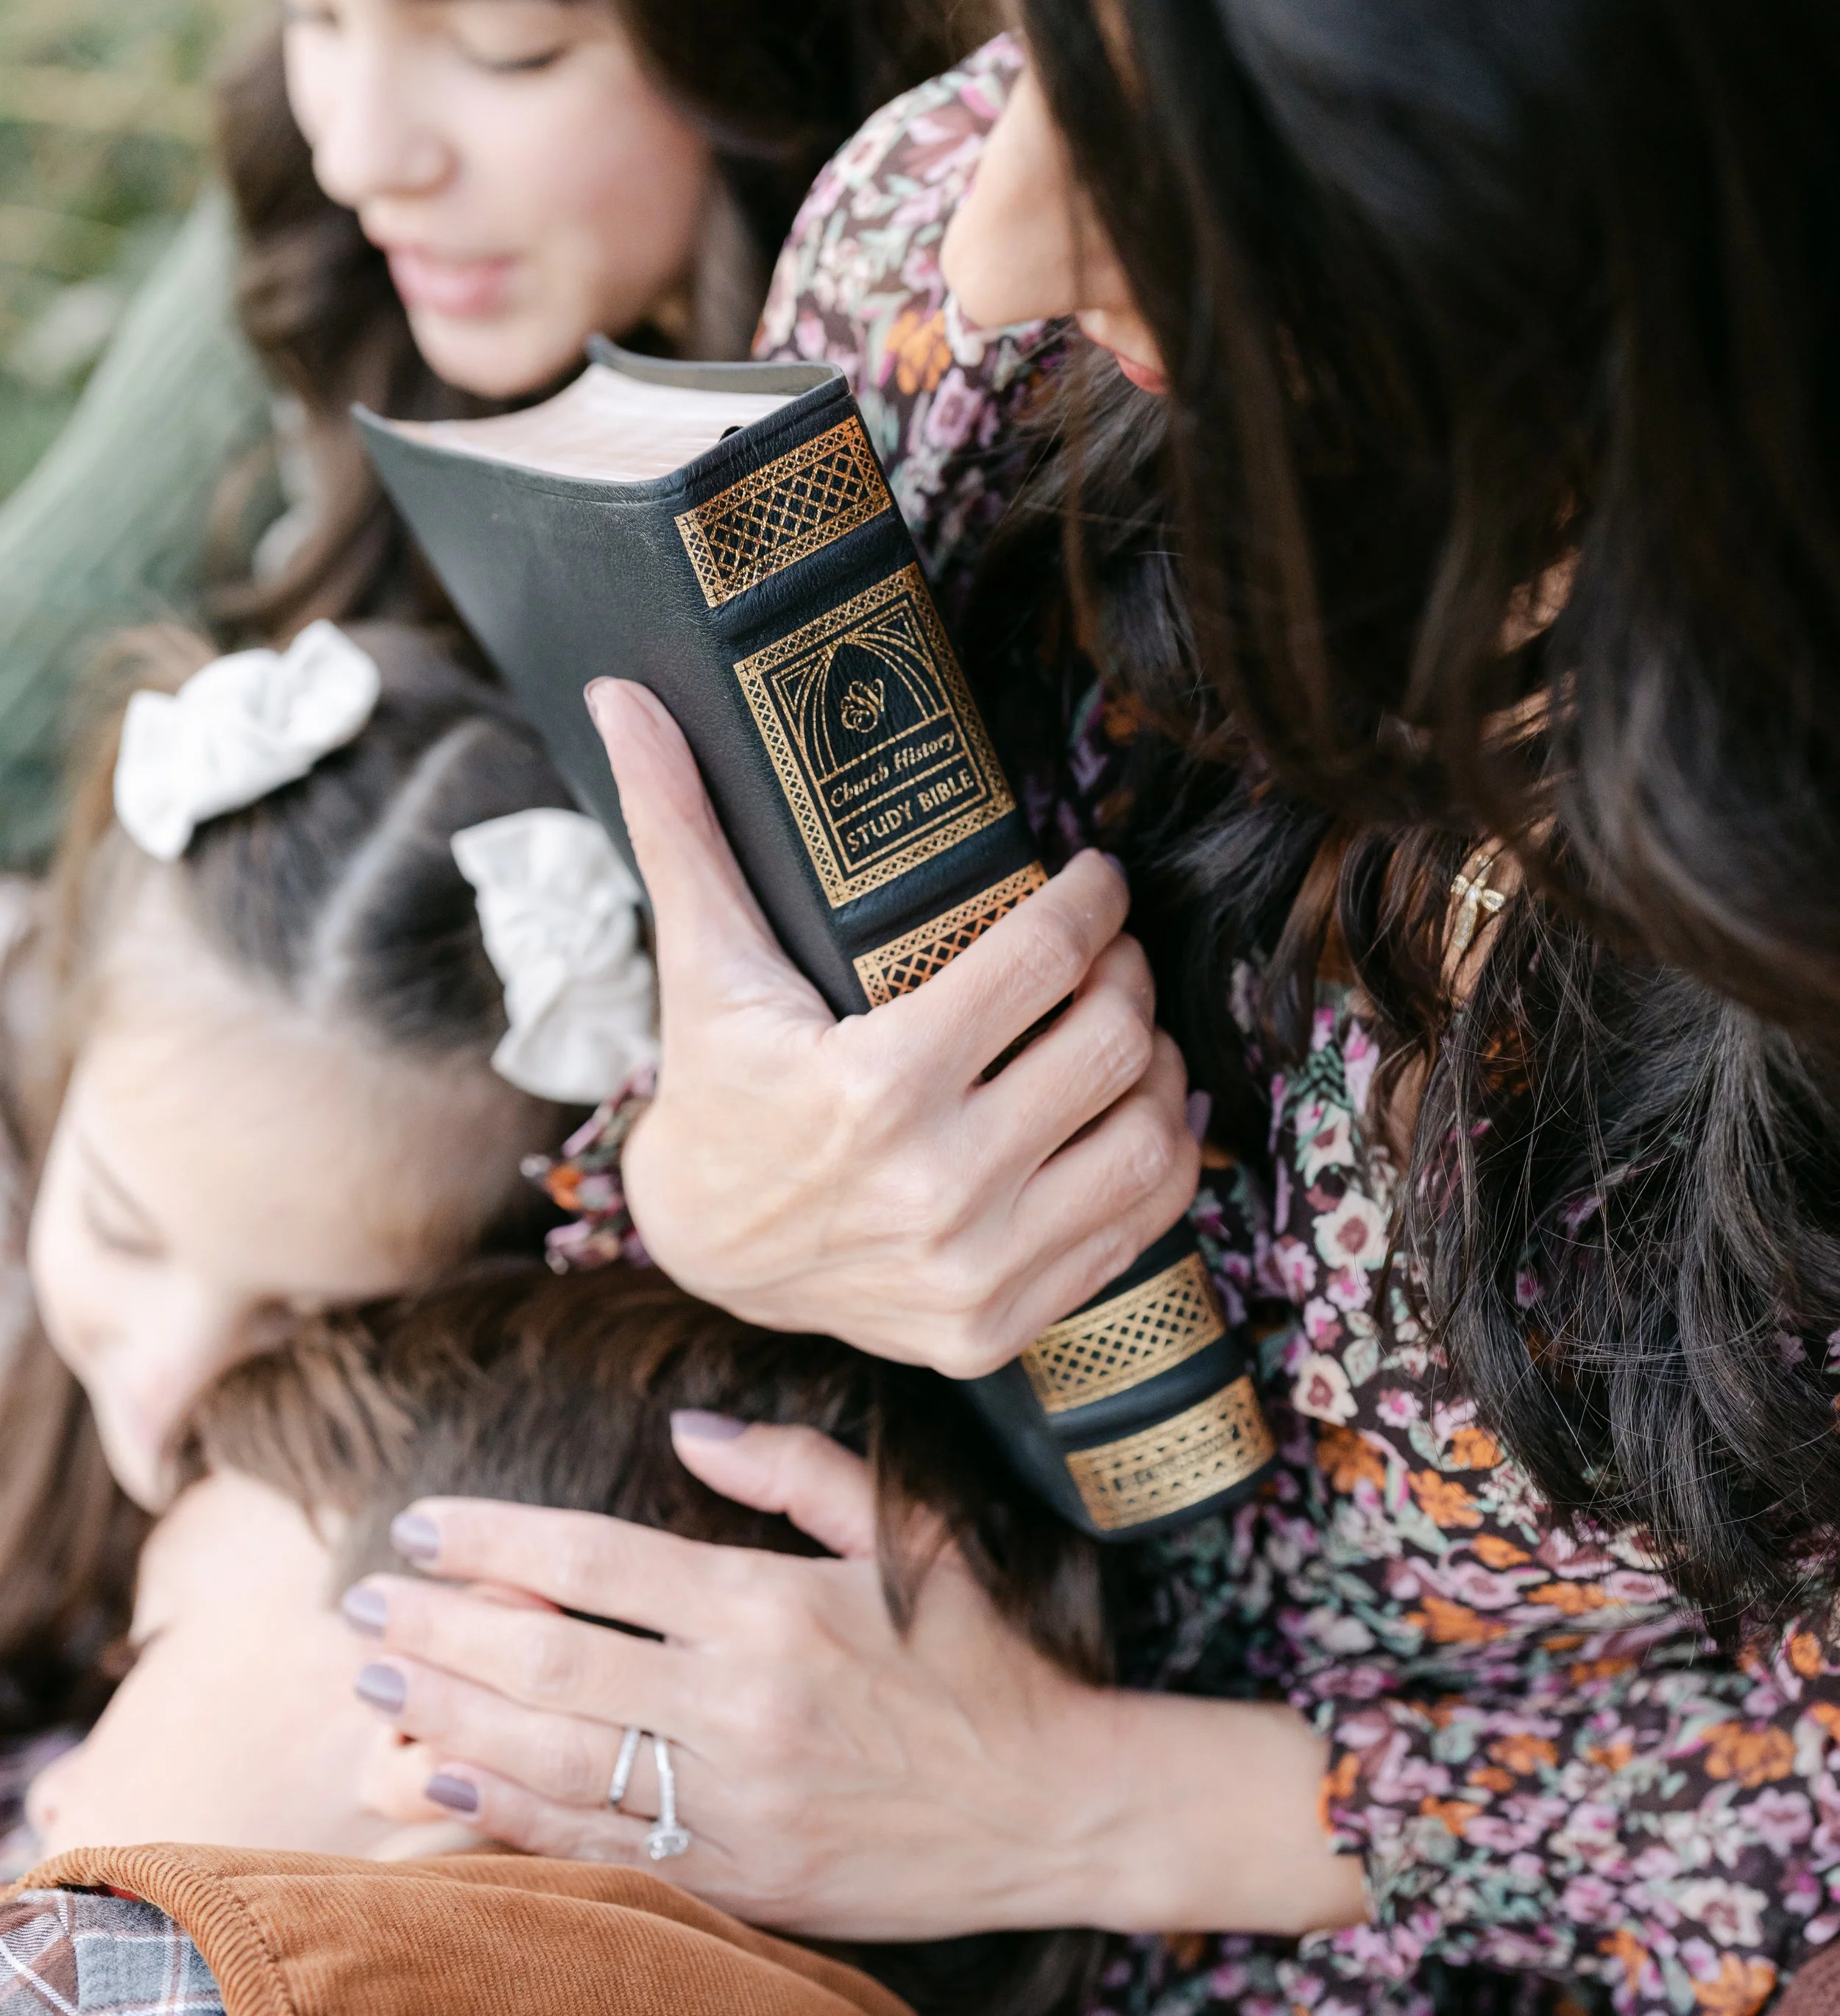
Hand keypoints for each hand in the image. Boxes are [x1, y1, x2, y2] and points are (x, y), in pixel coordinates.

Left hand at [348, 1422, 1366, 1939]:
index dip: (488, 1542)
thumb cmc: (980, 1661)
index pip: (592, 1564)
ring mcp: (735, 1803)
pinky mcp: (741, 1879)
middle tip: (359, 1605)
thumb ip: (795, 1470)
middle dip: (436, 1629)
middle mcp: (740, 1707)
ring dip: (446, 1714)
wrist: (1055, 1808)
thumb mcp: (909, 1536)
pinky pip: (597, 1846)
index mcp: (772, 1611)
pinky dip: (506, 1816)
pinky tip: (441, 1779)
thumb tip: (684, 1423)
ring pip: (550, 1759)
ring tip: (376, 1680)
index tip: (417, 1527)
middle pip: (545, 1662)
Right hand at [590, 679, 1199, 1374]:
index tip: (1095, 881)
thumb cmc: (721, 1088)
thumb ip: (678, 825)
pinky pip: (1138, 1227)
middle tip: (1109, 953)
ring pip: (1144, 1138)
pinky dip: (1152, 1160)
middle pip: (1108, 1044)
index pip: (1041, 963)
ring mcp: (973, 1269)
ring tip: (1122, 1028)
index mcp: (873, 1088)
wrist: (706, 1254)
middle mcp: (934, 1189)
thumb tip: (620, 691)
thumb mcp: (704, 962)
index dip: (1091, 903)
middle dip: (1127, 977)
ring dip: (1154, 1067)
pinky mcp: (999, 1324)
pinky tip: (1120, 1114)